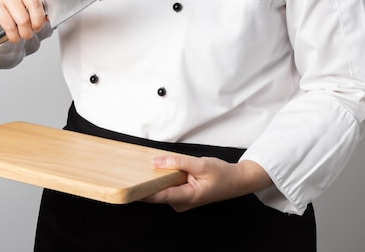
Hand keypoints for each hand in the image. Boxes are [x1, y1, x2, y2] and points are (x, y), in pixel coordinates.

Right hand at [0, 0, 76, 52]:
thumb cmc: (14, 8)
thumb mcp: (28, 6)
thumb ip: (40, 8)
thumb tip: (50, 17)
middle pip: (35, 6)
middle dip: (38, 23)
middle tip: (36, 29)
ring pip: (23, 19)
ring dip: (26, 32)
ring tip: (24, 33)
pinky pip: (10, 25)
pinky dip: (14, 35)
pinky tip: (14, 35)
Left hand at [143, 156, 271, 211]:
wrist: (237, 181)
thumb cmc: (222, 174)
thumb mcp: (200, 164)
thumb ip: (178, 162)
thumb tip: (156, 161)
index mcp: (187, 197)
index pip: (158, 196)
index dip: (141, 191)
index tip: (126, 186)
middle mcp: (182, 203)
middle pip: (157, 193)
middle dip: (146, 181)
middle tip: (132, 168)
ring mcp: (182, 201)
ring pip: (162, 189)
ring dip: (155, 179)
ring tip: (146, 165)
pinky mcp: (182, 196)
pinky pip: (168, 187)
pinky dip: (163, 178)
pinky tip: (159, 168)